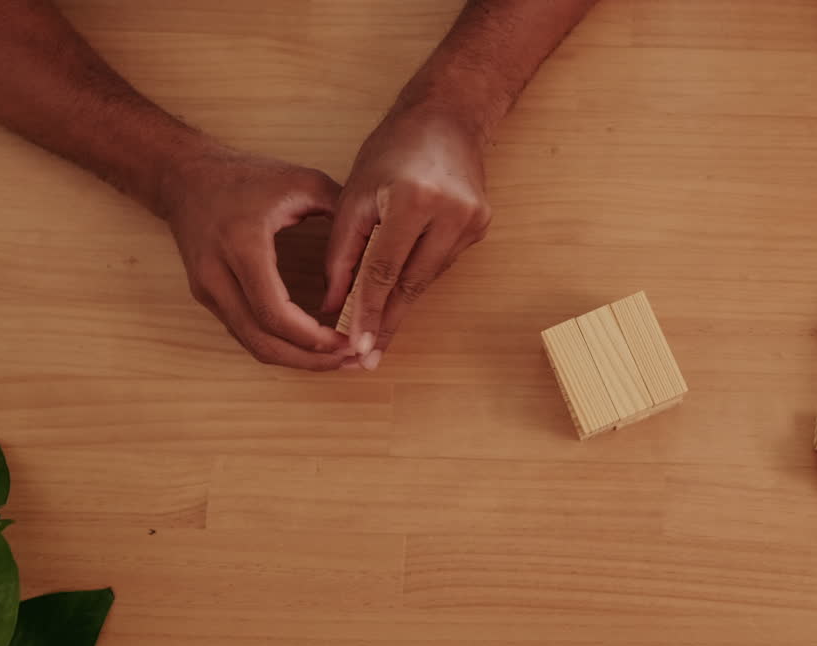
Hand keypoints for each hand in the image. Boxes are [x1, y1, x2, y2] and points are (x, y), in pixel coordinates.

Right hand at [163, 148, 353, 369]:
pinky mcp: (208, 297)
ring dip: (295, 359)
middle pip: (262, 340)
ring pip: (252, 344)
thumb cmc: (244, 175)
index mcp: (242, 245)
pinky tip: (311, 345)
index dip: (313, 337)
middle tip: (349, 360)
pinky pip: (245, 333)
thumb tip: (381, 236)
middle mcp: (217, 274)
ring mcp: (207, 290)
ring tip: (337, 358)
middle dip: (309, 360)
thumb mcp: (300, 181)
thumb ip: (342, 208)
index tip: (348, 340)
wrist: (183, 176)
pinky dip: (279, 346)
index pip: (275, 312)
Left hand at [323, 104, 491, 369]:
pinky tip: (400, 293)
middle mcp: (450, 213)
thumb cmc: (393, 149)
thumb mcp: (355, 195)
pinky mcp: (482, 226)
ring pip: (428, 277)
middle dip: (387, 320)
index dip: (368, 310)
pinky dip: (418, 276)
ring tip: (377, 333)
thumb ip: (343, 252)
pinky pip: (442, 263)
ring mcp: (472, 222)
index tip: (356, 344)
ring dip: (401, 302)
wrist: (448, 118)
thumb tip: (334, 302)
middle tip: (368, 357)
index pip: (384, 269)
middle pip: (412, 283)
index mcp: (414, 199)